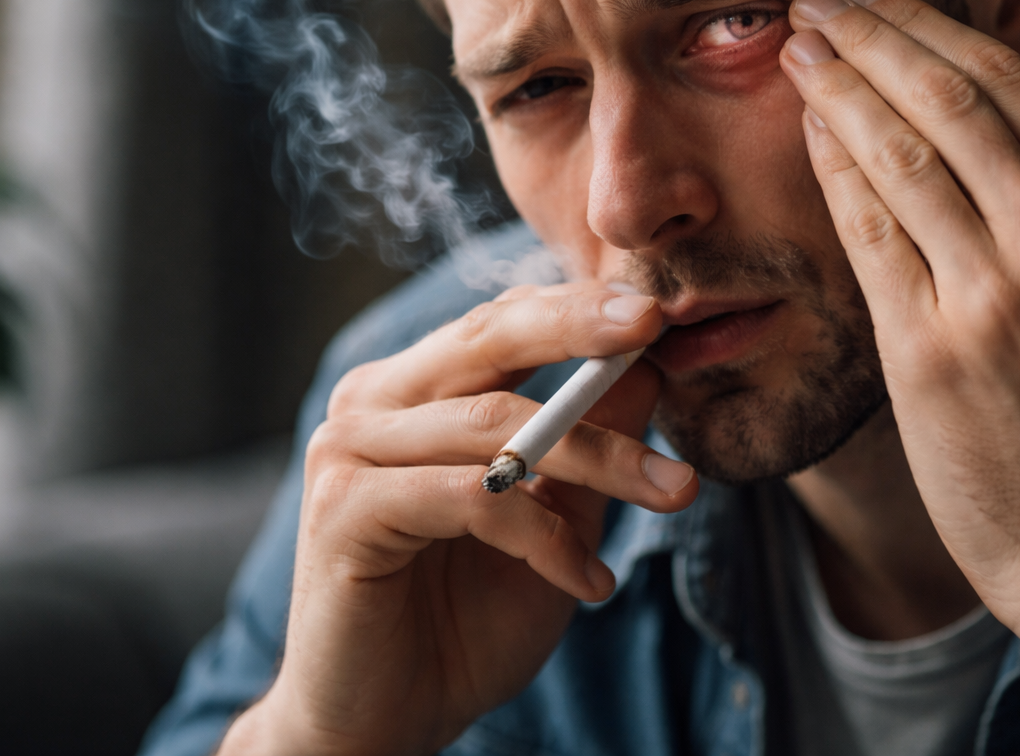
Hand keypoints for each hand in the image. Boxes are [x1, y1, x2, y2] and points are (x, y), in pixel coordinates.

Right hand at [219, 283, 695, 755]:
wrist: (383, 724)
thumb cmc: (464, 620)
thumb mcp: (554, 520)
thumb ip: (588, 442)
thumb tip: (651, 365)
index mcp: (413, 390)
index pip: (501, 321)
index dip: (579, 307)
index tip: (660, 309)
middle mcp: (372, 403)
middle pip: (488, 338)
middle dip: (581, 328)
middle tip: (654, 325)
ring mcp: (348, 450)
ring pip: (496, 423)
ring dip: (601, 458)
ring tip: (674, 492)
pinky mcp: (345, 509)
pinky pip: (474, 498)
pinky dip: (546, 537)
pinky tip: (590, 581)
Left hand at [780, 0, 1019, 753]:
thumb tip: (976, 117)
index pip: (1003, 76)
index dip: (922, 22)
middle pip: (943, 93)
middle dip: (867, 31)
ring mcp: (996, 287)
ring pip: (897, 147)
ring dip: (837, 84)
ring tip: (796, 45)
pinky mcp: (932, 346)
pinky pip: (866, 229)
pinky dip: (831, 168)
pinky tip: (805, 131)